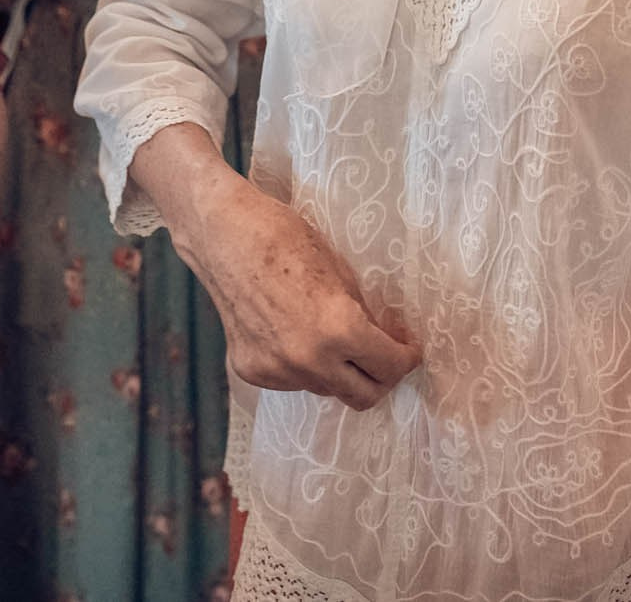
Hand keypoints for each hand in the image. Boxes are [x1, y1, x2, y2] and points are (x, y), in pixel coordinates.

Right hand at [172, 168, 421, 410]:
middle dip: (380, 377)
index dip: (406, 358)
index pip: (390, 367)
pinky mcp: (251, 371)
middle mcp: (308, 361)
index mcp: (339, 330)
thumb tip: (382, 342)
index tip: (408, 350)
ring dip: (337, 370)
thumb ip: (362, 316)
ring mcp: (277, 371)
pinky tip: (291, 331)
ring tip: (329, 336)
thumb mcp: (340, 272)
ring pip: (325, 388)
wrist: (222, 234)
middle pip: (363, 396)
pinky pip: (292, 380)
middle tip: (382, 355)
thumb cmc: (284, 237)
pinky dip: (301, 364)